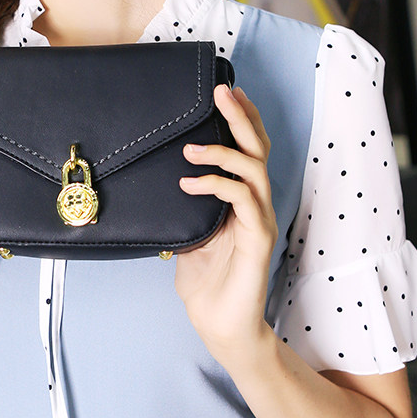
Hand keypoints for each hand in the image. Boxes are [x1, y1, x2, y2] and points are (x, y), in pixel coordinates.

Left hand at [175, 85, 276, 360]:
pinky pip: (243, 201)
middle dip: (242, 117)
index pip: (248, 150)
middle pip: (258, 150)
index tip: (225, 91)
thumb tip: (157, 180)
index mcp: (241, 200)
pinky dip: (217, 186)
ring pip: (255, 170)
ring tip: (191, 147)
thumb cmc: (204, 283)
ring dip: (225, 151)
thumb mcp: (186, 234)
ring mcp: (259, 221)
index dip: (241, 120)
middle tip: (222, 90)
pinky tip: (189, 183)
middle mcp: (255, 205)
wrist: (219, 327)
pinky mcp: (257, 240)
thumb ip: (182, 207)